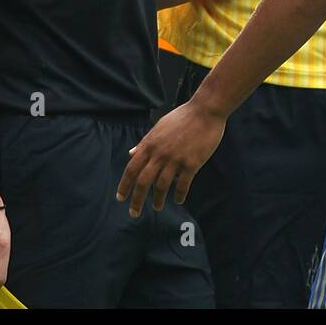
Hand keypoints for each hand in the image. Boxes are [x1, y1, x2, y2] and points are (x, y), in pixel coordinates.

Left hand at [116, 100, 225, 217]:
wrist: (205, 111)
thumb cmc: (182, 117)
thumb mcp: (159, 127)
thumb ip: (145, 142)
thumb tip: (131, 153)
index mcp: (149, 144)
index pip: (132, 168)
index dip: (124, 185)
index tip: (121, 198)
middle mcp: (159, 154)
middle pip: (143, 182)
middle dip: (136, 200)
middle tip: (134, 213)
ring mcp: (175, 159)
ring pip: (161, 186)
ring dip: (157, 200)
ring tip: (157, 207)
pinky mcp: (191, 163)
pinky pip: (182, 185)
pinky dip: (179, 195)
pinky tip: (178, 200)